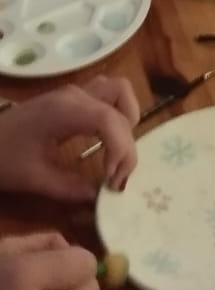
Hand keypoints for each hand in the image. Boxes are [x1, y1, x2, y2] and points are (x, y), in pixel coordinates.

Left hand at [0, 78, 139, 201]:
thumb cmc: (3, 158)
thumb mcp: (34, 179)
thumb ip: (69, 188)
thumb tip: (100, 199)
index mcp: (64, 110)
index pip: (110, 119)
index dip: (122, 149)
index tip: (113, 182)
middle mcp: (74, 95)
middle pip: (121, 101)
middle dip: (127, 141)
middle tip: (116, 176)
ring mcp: (73, 92)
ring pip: (118, 90)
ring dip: (127, 119)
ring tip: (117, 154)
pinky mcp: (71, 98)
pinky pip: (106, 95)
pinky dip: (116, 115)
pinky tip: (107, 143)